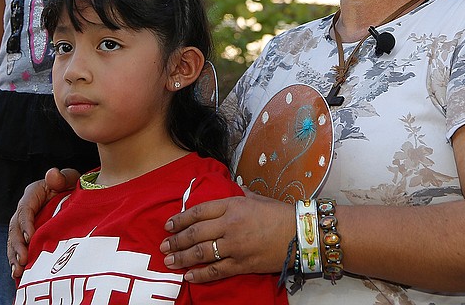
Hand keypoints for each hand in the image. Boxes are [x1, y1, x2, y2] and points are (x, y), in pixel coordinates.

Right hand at [7, 168, 79, 277]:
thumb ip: (62, 177)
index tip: (31, 238)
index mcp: (32, 194)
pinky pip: (19, 248)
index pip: (25, 210)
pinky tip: (18, 275)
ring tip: (18, 272)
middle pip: (15, 229)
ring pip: (14, 241)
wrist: (76, 196)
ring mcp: (24, 223)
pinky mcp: (27, 235)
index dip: (26, 224)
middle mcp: (24, 209)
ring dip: (14, 257)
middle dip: (17, 246)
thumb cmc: (72, 185)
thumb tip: (51, 174)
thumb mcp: (70, 178)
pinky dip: (17, 260)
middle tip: (23, 261)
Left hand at [160, 188, 293, 282]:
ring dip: (182, 257)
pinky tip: (189, 276)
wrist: (300, 233)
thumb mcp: (258, 198)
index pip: (199, 211)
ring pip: (202, 253)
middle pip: (196, 233)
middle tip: (163, 245)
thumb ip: (241, 194)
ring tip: (169, 260)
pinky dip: (200, 274)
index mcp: (233, 205)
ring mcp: (235, 246)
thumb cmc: (280, 213)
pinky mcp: (241, 264)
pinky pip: (216, 271)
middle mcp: (230, 225)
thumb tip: (232, 187)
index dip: (181, 219)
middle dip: (176, 240)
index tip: (168, 224)